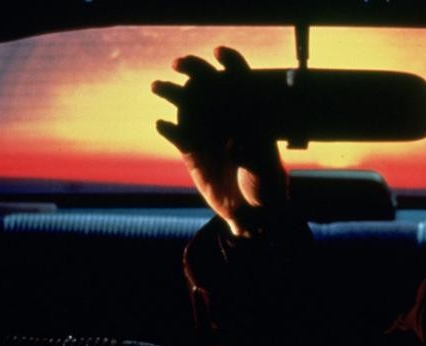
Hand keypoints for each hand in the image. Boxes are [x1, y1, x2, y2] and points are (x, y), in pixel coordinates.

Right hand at [153, 47, 288, 236]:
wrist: (253, 214)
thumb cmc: (267, 188)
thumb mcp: (266, 170)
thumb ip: (252, 153)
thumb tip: (234, 141)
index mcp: (250, 115)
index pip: (241, 80)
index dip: (231, 63)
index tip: (218, 53)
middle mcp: (227, 118)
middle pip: (208, 85)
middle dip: (193, 69)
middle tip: (179, 64)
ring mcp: (207, 132)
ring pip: (187, 104)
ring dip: (171, 92)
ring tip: (157, 86)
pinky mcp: (191, 151)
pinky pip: (176, 134)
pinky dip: (168, 128)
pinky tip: (162, 125)